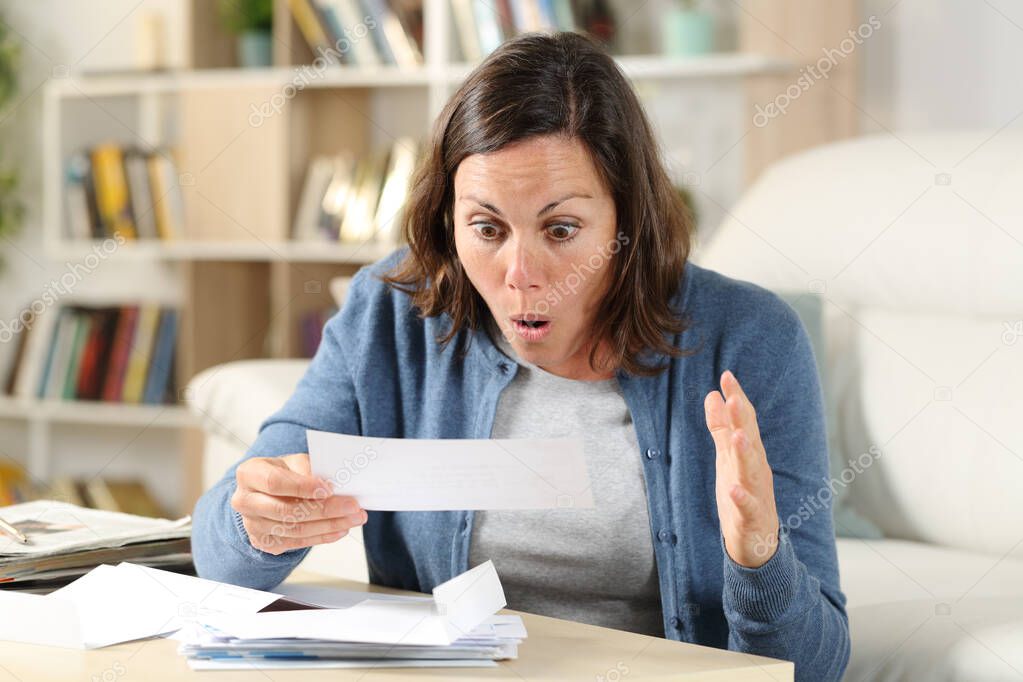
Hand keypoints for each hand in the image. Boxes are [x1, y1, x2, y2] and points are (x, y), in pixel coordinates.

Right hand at [231, 453, 366, 555]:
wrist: (265, 493)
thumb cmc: (284, 473)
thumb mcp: (294, 462)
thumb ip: (309, 469)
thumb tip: (333, 483)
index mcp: (249, 474)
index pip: (275, 483)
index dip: (303, 487)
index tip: (329, 489)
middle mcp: (245, 501)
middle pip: (286, 511)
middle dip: (325, 509)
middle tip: (353, 506)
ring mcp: (253, 525)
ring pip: (294, 530)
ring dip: (329, 525)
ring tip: (354, 518)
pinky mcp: (264, 542)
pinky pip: (297, 542)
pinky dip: (323, 536)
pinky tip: (341, 529)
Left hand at [704, 370, 779, 567]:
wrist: (757, 543)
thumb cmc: (743, 495)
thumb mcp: (727, 458)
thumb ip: (721, 428)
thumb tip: (712, 395)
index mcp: (750, 454)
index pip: (744, 422)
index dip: (736, 399)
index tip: (726, 375)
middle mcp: (756, 470)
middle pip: (750, 441)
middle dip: (743, 420)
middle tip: (734, 397)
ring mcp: (757, 493)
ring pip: (752, 471)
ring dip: (746, 454)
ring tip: (739, 436)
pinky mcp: (751, 518)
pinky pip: (747, 507)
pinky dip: (741, 497)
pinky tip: (733, 488)